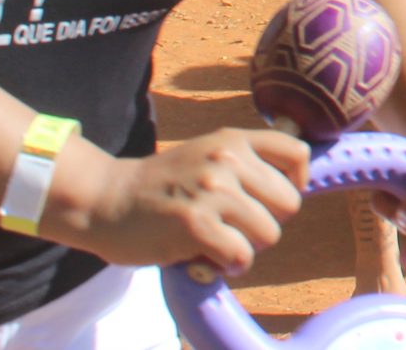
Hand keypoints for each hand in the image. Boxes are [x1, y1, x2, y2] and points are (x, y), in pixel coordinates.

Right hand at [66, 127, 308, 275]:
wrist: (107, 200)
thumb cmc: (164, 185)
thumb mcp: (209, 154)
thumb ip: (247, 162)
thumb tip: (298, 182)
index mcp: (234, 139)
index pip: (298, 153)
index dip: (294, 183)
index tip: (271, 201)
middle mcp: (227, 159)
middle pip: (289, 203)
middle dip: (267, 223)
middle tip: (234, 227)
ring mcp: (212, 191)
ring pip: (269, 233)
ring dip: (246, 248)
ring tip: (217, 242)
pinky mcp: (195, 224)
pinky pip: (241, 255)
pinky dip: (228, 265)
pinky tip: (207, 258)